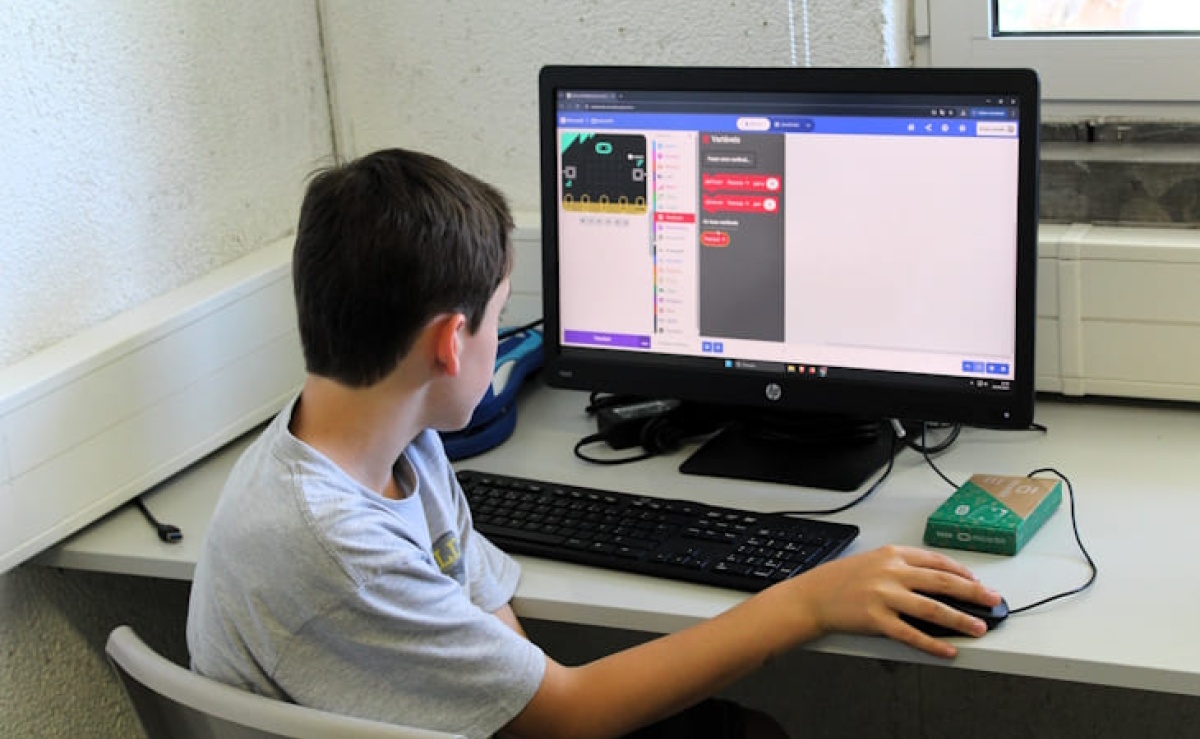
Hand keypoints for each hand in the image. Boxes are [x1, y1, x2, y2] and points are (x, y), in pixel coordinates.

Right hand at [786, 544, 1000, 657]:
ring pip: (932, 608)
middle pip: (943, 582)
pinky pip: (911, 634)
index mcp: (893, 554)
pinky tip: (948, 649)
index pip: (937, 561)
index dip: (963, 573)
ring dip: (960, 619)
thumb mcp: (873, 560)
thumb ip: (902, 566)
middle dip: (973, 593)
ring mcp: (884, 596)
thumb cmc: (840, 579)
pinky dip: (933, 643)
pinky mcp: (877, 620)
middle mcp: (891, 572)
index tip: (979, 583)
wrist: (811, 596)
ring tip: (978, 628)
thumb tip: (937, 580)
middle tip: (993, 601)